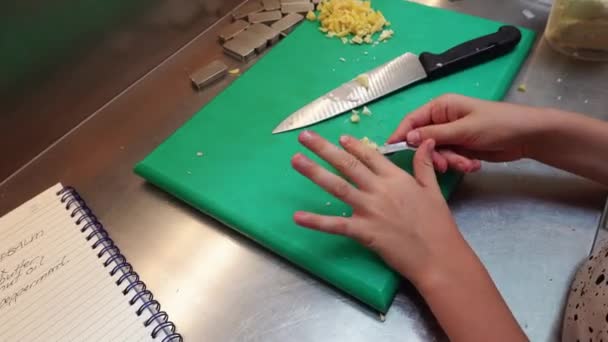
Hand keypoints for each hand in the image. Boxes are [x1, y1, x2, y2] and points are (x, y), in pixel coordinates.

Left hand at [291, 131, 471, 285]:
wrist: (438, 256)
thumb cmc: (437, 224)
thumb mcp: (433, 189)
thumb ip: (425, 164)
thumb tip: (426, 140)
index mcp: (396, 178)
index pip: (370, 156)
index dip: (353, 146)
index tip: (340, 137)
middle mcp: (379, 189)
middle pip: (348, 165)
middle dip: (324, 149)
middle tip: (304, 137)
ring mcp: (370, 210)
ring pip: (337, 187)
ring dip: (315, 173)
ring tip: (296, 160)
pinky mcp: (364, 231)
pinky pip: (336, 224)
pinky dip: (316, 221)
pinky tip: (298, 217)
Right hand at [387, 94, 547, 172]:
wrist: (526, 137)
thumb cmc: (497, 124)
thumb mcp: (463, 130)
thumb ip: (434, 134)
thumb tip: (408, 138)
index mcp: (441, 107)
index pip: (412, 120)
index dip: (401, 134)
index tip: (391, 149)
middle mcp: (443, 120)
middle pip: (424, 141)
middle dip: (435, 155)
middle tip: (445, 165)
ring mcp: (452, 135)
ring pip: (437, 153)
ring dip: (451, 162)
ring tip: (468, 164)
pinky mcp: (461, 148)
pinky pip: (450, 159)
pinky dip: (460, 164)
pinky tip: (474, 165)